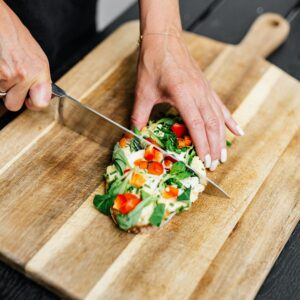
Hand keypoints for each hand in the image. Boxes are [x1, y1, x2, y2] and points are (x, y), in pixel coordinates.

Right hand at [0, 1, 51, 110]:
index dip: (33, 104)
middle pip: (14, 104)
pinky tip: (0, 64)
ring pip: (1, 94)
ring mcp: (8, 75)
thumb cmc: (14, 35)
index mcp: (40, 71)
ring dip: (1, 83)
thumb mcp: (36, 56)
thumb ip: (40, 77)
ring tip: (4, 65)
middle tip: (11, 80)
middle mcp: (25, 74)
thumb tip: (42, 94)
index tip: (30, 100)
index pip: (41, 103)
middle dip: (11, 95)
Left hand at [131, 35, 243, 170]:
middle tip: (214, 165)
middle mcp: (198, 93)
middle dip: (214, 147)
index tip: (205, 161)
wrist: (164, 40)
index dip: (202, 144)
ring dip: (222, 138)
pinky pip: (221, 107)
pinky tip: (238, 131)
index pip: (197, 125)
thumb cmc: (153, 64)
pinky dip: (230, 120)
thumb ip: (140, 114)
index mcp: (183, 94)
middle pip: (211, 125)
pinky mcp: (207, 87)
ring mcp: (205, 90)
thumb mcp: (143, 91)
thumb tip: (135, 134)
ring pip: (218, 118)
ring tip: (224, 155)